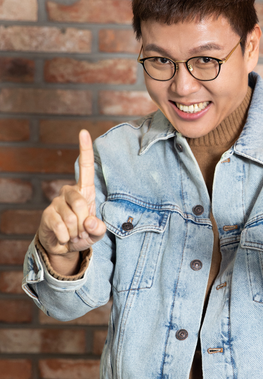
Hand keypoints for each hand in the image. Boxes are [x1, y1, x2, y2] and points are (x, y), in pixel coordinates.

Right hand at [38, 130, 105, 267]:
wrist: (63, 246)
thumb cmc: (83, 233)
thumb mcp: (97, 232)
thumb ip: (99, 228)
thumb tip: (90, 222)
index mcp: (84, 191)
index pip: (86, 167)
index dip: (85, 150)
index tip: (84, 132)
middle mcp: (69, 192)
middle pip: (81, 204)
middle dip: (85, 223)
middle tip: (82, 230)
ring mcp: (56, 202)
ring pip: (72, 219)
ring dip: (76, 232)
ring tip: (74, 233)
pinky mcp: (47, 215)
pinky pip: (61, 228)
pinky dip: (66, 238)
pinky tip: (64, 237)